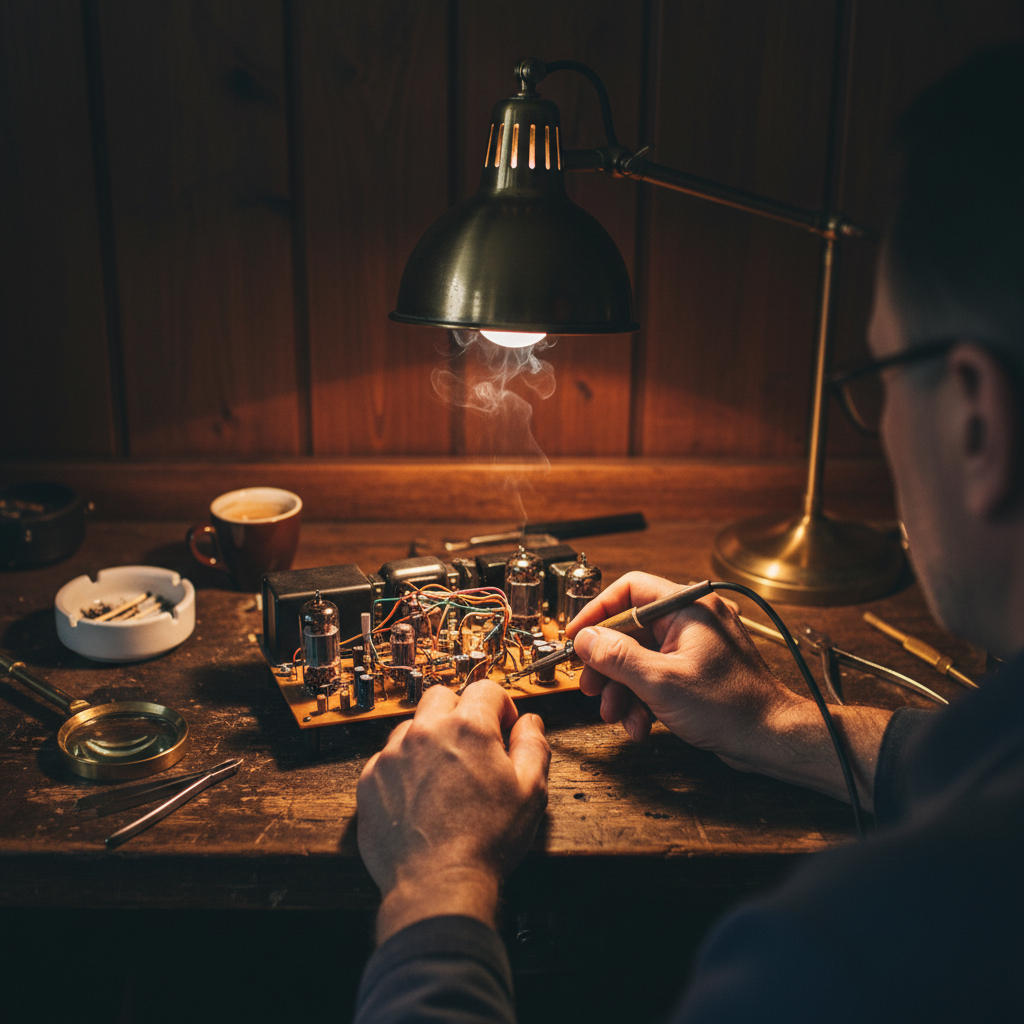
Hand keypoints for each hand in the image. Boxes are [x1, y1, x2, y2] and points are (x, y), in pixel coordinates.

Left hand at [357, 680, 549, 943]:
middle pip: (443, 696)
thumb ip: (533, 746)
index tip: (504, 730)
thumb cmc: (486, 842)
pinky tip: (420, 799)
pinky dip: (404, 770)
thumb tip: (529, 723)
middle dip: (460, 713)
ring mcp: (393, 755)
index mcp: (468, 729)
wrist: (437, 886)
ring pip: (413, 727)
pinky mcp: (370, 780)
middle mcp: (426, 732)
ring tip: (445, 778)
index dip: (502, 708)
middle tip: (472, 748)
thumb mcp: (531, 792)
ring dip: (429, 740)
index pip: (487, 690)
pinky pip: (388, 759)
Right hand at [567, 572, 795, 769]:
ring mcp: (696, 646)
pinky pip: (657, 675)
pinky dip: (644, 698)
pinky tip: (641, 724)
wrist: (770, 739)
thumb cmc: (731, 707)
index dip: (597, 611)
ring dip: (623, 689)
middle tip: (591, 687)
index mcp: (688, 607)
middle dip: (607, 664)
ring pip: (641, 658)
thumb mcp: (660, 681)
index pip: (630, 589)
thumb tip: (586, 638)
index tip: (577, 634)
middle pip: (630, 630)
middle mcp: (693, 620)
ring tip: (616, 715)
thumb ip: (617, 656)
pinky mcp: (697, 670)